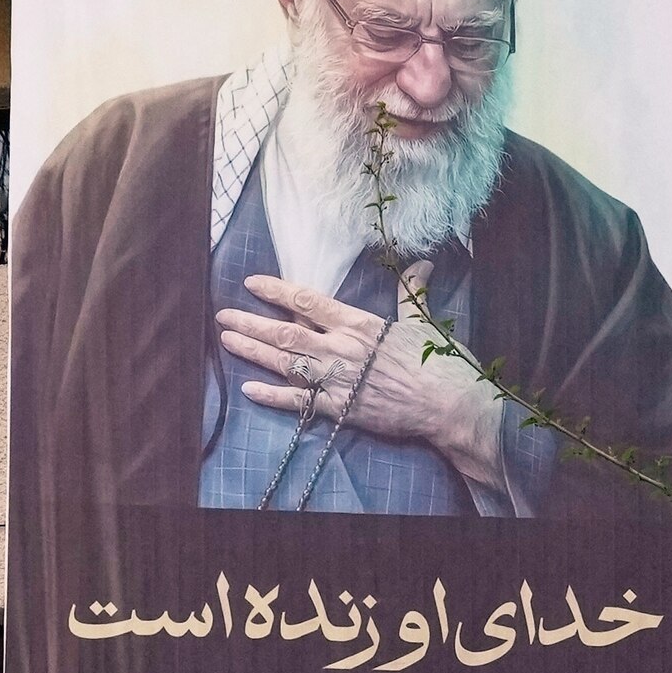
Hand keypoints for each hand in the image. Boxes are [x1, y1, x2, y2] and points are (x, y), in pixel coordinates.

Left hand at [217, 274, 511, 500]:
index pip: (308, 301)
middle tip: (223, 316)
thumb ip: (412, 291)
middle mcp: (340, 348)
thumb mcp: (422, 320)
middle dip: (251, 322)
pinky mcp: (340, 408)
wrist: (448, 403)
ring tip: (227, 341)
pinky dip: (272, 396)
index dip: (277, 290)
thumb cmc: (438, 361)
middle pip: (285, 332)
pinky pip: (298, 401)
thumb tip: (421, 263)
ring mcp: (337, 379)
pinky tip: (249, 389)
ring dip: (253, 351)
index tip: (253, 283)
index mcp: (358, 323)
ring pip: (285, 362)